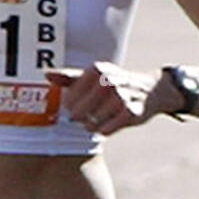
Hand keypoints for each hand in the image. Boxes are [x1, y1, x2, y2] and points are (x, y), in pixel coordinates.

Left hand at [47, 62, 161, 135]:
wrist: (151, 90)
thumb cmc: (114, 84)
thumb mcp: (94, 77)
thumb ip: (70, 78)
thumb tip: (46, 75)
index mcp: (99, 69)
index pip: (75, 87)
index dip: (69, 100)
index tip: (67, 106)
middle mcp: (112, 79)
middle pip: (85, 103)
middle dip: (78, 113)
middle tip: (75, 118)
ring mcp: (125, 95)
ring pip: (100, 115)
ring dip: (91, 122)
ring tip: (88, 124)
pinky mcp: (135, 110)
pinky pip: (114, 124)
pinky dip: (106, 129)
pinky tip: (101, 129)